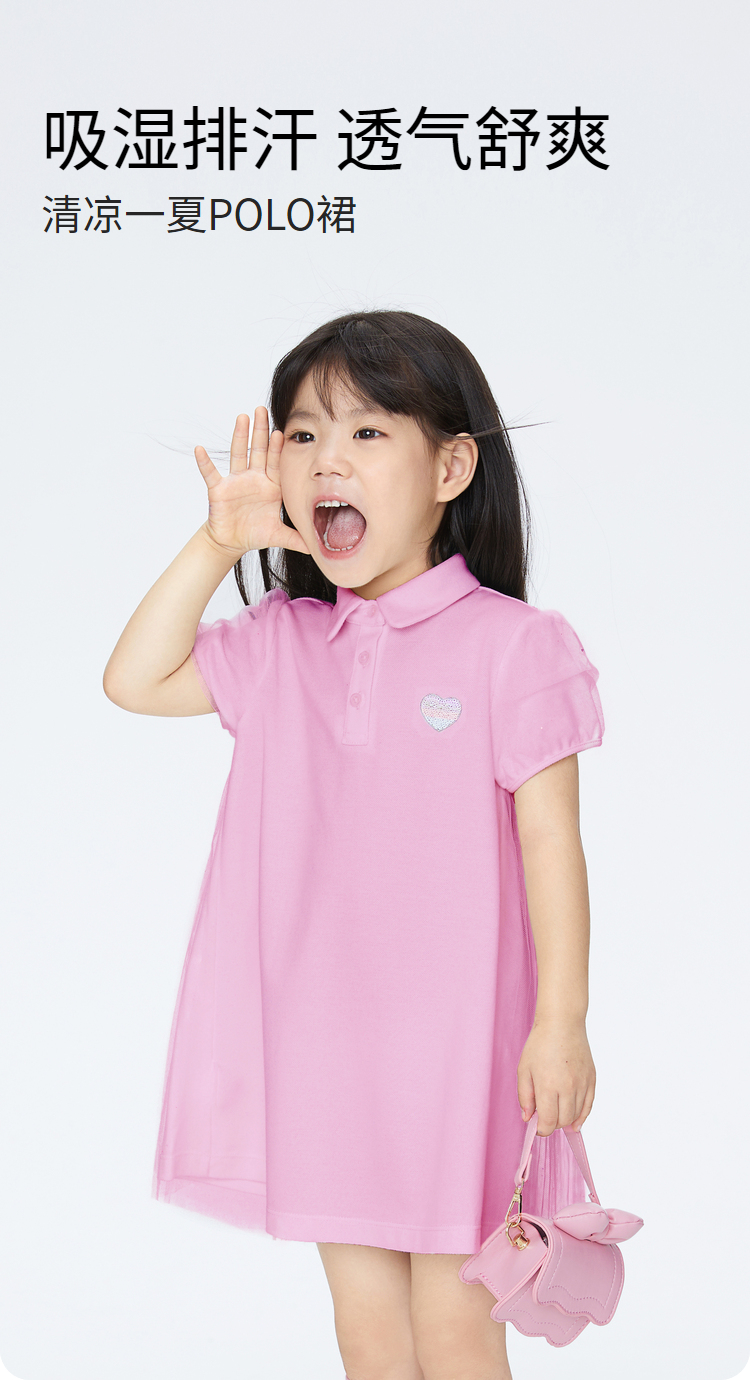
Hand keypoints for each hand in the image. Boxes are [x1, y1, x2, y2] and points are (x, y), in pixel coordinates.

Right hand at [194, 408, 310, 558]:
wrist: (232, 541)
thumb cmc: (255, 533)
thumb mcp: (279, 535)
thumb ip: (297, 538)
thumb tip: (318, 547)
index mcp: (271, 486)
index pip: (276, 462)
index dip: (278, 448)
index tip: (282, 432)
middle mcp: (254, 478)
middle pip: (258, 450)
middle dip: (261, 431)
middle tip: (263, 409)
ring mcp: (236, 481)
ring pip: (239, 454)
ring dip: (239, 436)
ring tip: (242, 417)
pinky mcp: (219, 489)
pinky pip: (211, 473)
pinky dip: (205, 462)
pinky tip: (200, 449)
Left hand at [517, 1016, 595, 1135]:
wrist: (562, 1023)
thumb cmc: (540, 1043)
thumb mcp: (524, 1069)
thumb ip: (524, 1097)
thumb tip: (528, 1118)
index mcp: (548, 1085)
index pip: (548, 1122)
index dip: (542, 1129)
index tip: (537, 1126)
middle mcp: (568, 1087)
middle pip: (563, 1121)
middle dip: (553, 1124)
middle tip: (545, 1116)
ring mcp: (582, 1084)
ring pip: (576, 1115)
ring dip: (566, 1119)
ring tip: (557, 1111)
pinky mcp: (591, 1079)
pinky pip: (589, 1105)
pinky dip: (582, 1116)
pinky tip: (575, 1121)